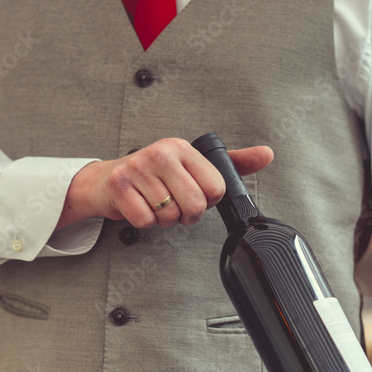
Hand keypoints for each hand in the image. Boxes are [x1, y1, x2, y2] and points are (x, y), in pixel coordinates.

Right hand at [55, 138, 273, 230]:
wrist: (105, 181)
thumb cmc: (152, 175)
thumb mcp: (192, 164)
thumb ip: (232, 162)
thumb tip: (266, 154)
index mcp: (183, 148)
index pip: (216, 188)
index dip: (207, 201)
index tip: (193, 193)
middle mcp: (162, 153)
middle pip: (195, 205)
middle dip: (186, 215)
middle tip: (175, 206)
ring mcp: (139, 168)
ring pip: (170, 216)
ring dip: (164, 219)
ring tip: (155, 203)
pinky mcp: (120, 186)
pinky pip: (146, 220)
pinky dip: (145, 222)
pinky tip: (140, 207)